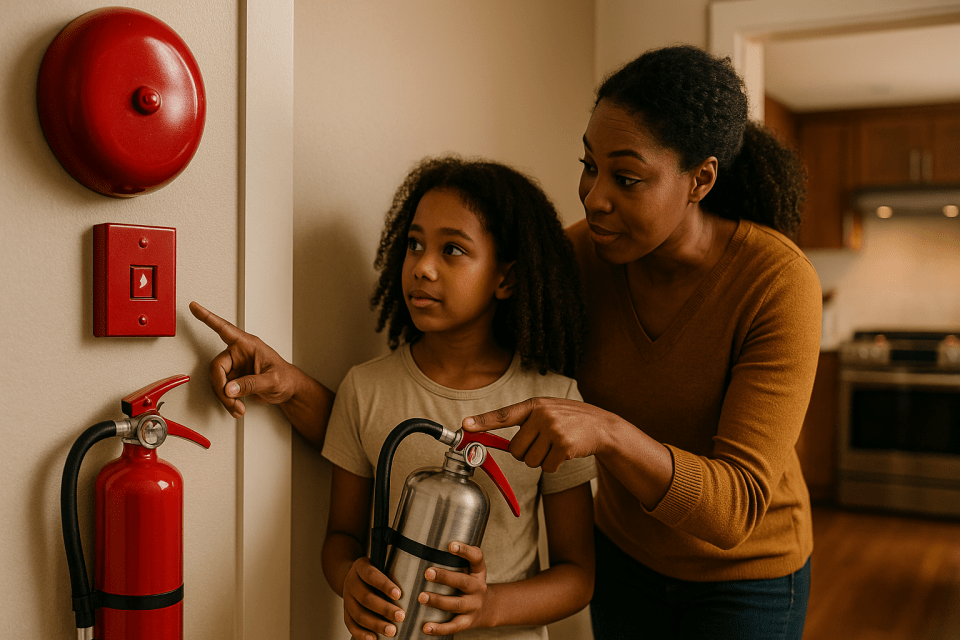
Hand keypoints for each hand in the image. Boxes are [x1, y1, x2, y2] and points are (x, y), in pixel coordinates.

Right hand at [189, 301, 299, 418]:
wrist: (289, 390)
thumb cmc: (286, 378)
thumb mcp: (272, 380)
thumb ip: (251, 384)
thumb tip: (230, 388)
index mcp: (248, 344)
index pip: (224, 329)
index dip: (208, 317)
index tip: (194, 307)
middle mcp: (239, 353)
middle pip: (217, 367)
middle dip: (221, 387)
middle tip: (231, 400)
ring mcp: (235, 367)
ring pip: (218, 381)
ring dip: (226, 398)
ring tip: (238, 407)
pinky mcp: (234, 379)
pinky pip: (223, 390)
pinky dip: (228, 401)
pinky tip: (237, 407)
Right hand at [342, 556, 404, 639]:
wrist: (352, 577)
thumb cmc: (374, 572)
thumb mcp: (379, 564)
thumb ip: (393, 570)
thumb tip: (417, 579)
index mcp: (360, 568)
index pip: (371, 575)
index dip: (384, 585)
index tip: (399, 595)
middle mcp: (351, 583)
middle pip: (366, 598)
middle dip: (384, 609)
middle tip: (401, 616)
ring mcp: (347, 599)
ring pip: (359, 614)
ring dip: (376, 624)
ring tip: (392, 631)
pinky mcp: (345, 612)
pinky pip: (351, 625)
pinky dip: (361, 634)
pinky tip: (373, 639)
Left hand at [418, 542, 490, 635]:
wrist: (488, 609)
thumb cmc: (470, 584)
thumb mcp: (470, 570)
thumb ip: (454, 560)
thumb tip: (421, 546)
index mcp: (478, 572)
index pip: (476, 558)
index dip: (465, 551)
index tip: (450, 545)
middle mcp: (478, 588)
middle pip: (462, 582)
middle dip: (445, 577)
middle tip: (427, 572)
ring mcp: (473, 606)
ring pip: (456, 604)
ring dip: (438, 601)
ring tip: (421, 597)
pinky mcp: (467, 622)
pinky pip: (453, 626)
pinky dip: (439, 628)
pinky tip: (426, 627)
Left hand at [463, 397, 618, 471]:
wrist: (603, 426)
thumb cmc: (570, 420)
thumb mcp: (548, 411)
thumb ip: (526, 420)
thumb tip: (493, 435)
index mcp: (534, 404)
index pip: (504, 415)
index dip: (483, 422)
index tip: (465, 425)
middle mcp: (542, 415)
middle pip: (515, 449)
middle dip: (526, 453)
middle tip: (543, 444)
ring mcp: (553, 429)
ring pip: (529, 461)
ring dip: (541, 460)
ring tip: (556, 446)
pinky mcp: (564, 446)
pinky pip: (546, 467)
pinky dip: (554, 465)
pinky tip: (565, 453)